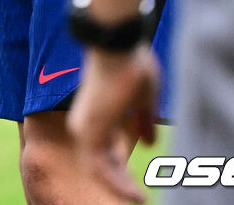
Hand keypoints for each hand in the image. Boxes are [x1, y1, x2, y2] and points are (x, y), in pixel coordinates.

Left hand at [67, 46, 159, 202]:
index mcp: (100, 114)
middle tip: (139, 197)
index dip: (123, 167)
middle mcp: (87, 123)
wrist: (117, 44)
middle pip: (103, 161)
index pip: (108, 150)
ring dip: (120, 185)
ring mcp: (85, 127)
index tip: (139, 184)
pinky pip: (99, 168)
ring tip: (138, 198)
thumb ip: (144, 120)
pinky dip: (117, 182)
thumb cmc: (131, 63)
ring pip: (100, 168)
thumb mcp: (144, 98)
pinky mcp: (87, 130)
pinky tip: (134, 193)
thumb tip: (148, 143)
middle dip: (121, 180)